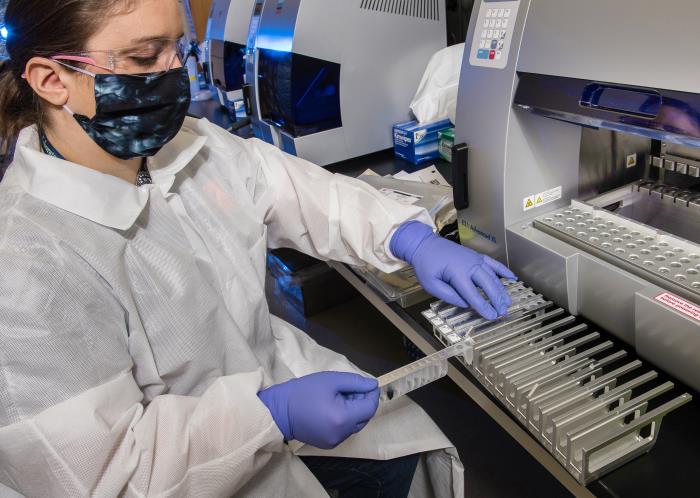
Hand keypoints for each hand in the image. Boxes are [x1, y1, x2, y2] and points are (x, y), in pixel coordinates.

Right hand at [258, 372, 379, 448]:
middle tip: (350, 388)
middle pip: (364, 418)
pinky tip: (332, 408)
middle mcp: (342, 434)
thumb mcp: (330, 380)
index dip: (372, 395)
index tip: (368, 384)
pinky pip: (344, 431)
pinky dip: (344, 419)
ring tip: (339, 397)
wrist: (278, 411)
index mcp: (343, 418)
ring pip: (354, 425)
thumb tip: (373, 385)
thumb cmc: (304, 392)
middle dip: (362, 402)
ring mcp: (335, 441)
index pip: (369, 408)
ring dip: (353, 411)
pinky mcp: (328, 444)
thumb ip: (355, 382)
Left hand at [390, 221, 516, 319]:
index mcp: (457, 272)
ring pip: (493, 276)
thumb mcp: (431, 284)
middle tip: (503, 312)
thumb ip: (448, 295)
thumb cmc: (426, 264)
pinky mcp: (475, 256)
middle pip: (488, 284)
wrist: (424, 245)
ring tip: (508, 302)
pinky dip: (503, 270)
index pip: (473, 294)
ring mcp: (474, 258)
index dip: (483, 307)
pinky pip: (493, 263)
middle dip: (497, 299)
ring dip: (501, 289)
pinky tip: (512, 278)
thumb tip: (466, 303)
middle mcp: (470, 264)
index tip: (492, 316)